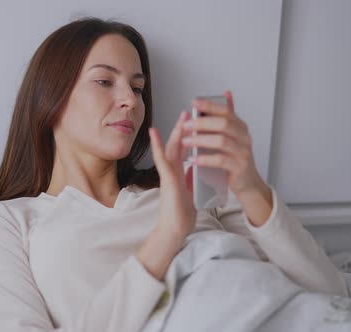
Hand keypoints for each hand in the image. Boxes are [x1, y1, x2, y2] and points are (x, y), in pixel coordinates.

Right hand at [149, 111, 196, 239]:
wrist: (175, 230)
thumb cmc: (181, 215)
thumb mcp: (190, 192)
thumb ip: (191, 180)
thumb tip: (195, 170)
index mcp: (179, 173)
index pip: (184, 149)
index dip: (189, 135)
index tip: (195, 121)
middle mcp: (172, 170)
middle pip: (177, 144)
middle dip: (184, 128)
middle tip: (189, 111)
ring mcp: (168, 173)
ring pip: (170, 147)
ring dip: (175, 131)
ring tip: (180, 116)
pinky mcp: (166, 179)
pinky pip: (161, 159)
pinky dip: (158, 145)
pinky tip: (155, 133)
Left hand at [181, 90, 266, 196]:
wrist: (247, 182)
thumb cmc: (235, 158)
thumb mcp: (232, 136)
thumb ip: (226, 117)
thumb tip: (226, 94)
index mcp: (240, 127)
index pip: (226, 111)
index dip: (210, 105)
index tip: (194, 103)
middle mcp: (244, 137)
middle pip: (223, 124)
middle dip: (202, 123)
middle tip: (186, 125)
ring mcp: (243, 152)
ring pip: (221, 141)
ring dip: (200, 140)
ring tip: (186, 141)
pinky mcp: (239, 167)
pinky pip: (221, 160)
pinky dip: (205, 159)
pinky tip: (193, 159)